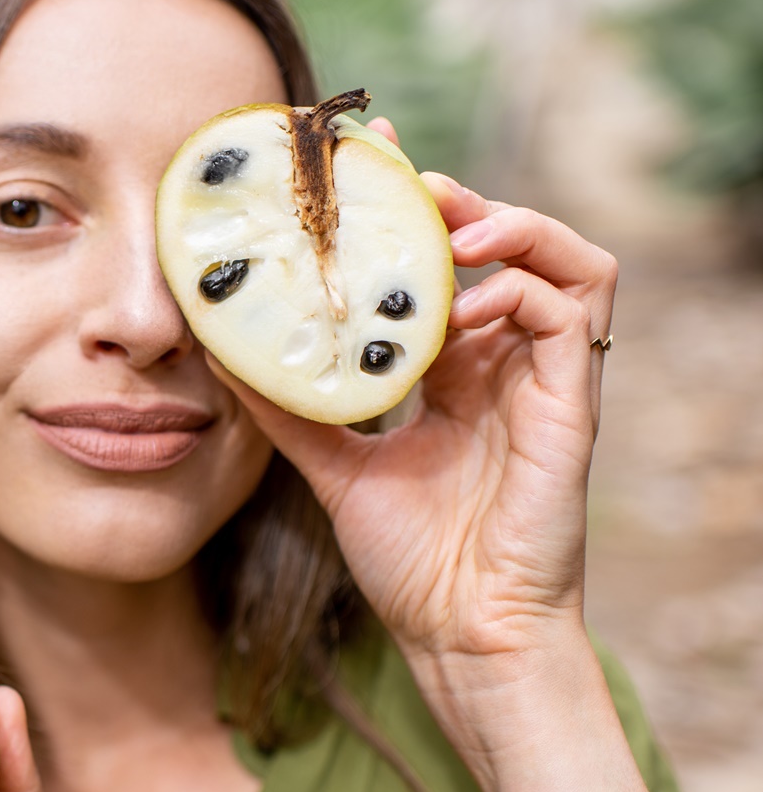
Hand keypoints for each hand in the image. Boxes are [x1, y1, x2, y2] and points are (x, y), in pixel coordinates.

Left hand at [211, 116, 618, 660]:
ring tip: (447, 226)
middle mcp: (505, 363)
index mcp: (455, 371)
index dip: (413, 207)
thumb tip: (219, 353)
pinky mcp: (574, 405)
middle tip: (398, 179)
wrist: (459, 632)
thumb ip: (285, 406)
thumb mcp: (330, 465)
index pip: (443, 265)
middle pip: (505, 245)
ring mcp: (545, 381)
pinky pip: (572, 313)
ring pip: (564, 261)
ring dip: (509, 226)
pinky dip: (518, 289)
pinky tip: (461, 306)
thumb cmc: (409, 558)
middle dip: (455, 199)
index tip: (364, 159)